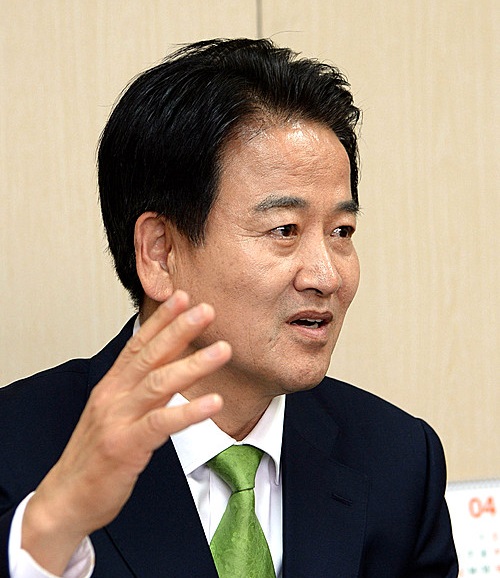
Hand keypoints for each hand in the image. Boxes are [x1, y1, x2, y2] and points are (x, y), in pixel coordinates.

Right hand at [21, 290, 230, 573]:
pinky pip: (162, 423)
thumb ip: (139, 391)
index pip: (138, 344)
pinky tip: (214, 402)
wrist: (66, 498)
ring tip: (223, 350)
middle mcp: (113, 396)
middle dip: (179, 329)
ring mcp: (118, 419)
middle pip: (150, 355)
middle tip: (206, 309)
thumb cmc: (96, 455)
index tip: (182, 298)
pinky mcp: (126, 445)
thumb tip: (168, 370)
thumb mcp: (115, 414)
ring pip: (159, 383)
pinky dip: (189, 411)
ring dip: (193, 364)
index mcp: (112, 386)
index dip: (161, 320)